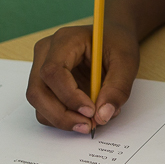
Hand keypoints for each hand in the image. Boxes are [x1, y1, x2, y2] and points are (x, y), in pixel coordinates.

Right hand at [25, 22, 139, 132]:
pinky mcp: (45, 83)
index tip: (91, 112)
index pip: (53, 71)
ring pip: (38, 102)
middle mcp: (46, 52)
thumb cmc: (117, 43)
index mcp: (65, 40)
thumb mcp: (127, 61)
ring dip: (61, 119)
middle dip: (61, 115)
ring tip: (90, 121)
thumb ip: (117, 88)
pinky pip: (44, 106)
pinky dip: (61, 117)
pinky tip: (82, 115)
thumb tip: (102, 115)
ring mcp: (41, 67)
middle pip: (38, 91)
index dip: (69, 96)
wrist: (112, 37)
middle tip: (88, 126)